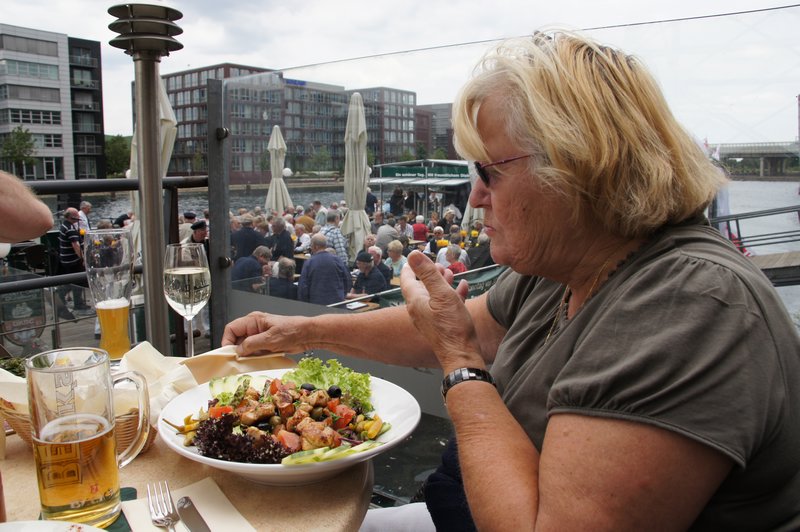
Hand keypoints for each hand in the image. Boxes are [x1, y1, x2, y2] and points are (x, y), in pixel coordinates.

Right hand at [222, 312, 310, 355]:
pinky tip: (258, 361)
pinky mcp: (264, 344)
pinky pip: (254, 352)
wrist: (307, 335)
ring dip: (246, 356)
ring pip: (245, 347)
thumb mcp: (269, 339)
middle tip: (238, 362)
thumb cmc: (291, 331)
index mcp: (253, 321)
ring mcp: (259, 336)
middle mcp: (253, 328)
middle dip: (237, 351)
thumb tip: (238, 351)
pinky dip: (253, 358)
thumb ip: (251, 345)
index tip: (229, 354)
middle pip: (236, 339)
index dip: (227, 341)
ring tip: (250, 362)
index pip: (231, 329)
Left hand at [400, 251, 480, 371]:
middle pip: (421, 287)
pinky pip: (444, 306)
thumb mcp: (442, 294)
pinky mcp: (441, 326)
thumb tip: (413, 254)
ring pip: (433, 296)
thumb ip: (428, 274)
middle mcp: (419, 311)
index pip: (407, 279)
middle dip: (430, 274)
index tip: (415, 257)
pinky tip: (463, 288)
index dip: (411, 266)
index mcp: (415, 301)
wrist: (462, 355)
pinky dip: (452, 296)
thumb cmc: (452, 326)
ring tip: (451, 273)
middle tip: (438, 265)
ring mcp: (430, 319)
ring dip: (442, 284)